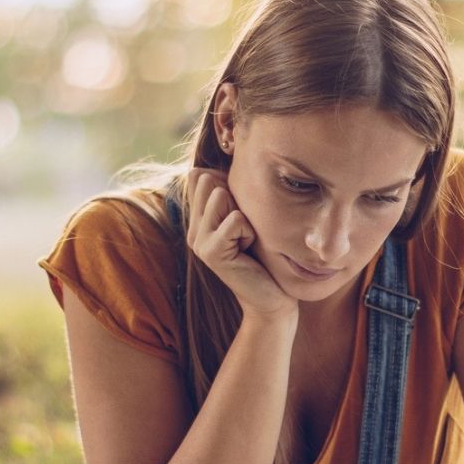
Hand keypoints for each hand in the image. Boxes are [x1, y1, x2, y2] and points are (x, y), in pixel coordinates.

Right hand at [184, 168, 295, 318]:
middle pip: (210, 181)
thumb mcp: (246, 218)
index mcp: (198, 219)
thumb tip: (213, 165)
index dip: (227, 186)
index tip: (239, 216)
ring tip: (245, 239)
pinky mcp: (210, 252)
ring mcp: (198, 240)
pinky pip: (236, 219)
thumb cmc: (264, 256)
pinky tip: (248, 251)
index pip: (201, 175)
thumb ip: (230, 194)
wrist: (271, 298)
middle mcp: (193, 228)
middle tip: (243, 231)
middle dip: (236, 200)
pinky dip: (250, 231)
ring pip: (220, 195)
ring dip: (244, 216)